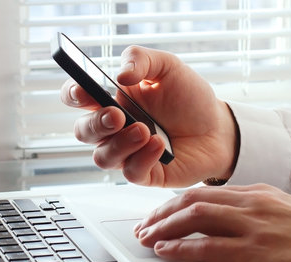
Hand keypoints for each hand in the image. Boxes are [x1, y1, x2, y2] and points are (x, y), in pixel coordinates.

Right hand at [61, 46, 238, 186]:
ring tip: (145, 130)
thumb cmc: (190, 98)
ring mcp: (127, 153)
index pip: (77, 98)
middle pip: (83, 132)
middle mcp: (114, 129)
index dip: (73, 94)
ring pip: (103, 157)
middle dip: (96, 124)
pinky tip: (160, 145)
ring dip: (120, 144)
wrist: (218, 128)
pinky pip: (130, 173)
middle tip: (118, 115)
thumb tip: (120, 74)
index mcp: (112, 100)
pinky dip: (142, 159)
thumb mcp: (168, 67)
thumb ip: (142, 59)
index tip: (83, 91)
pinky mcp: (144, 173)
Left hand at [134, 184, 290, 261]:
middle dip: (162, 213)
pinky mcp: (257, 251)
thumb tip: (219, 226)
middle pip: (192, 200)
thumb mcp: (279, 212)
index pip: (203, 192)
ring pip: (195, 217)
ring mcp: (254, 225)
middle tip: (144, 226)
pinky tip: (166, 251)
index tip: (158, 214)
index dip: (174, 204)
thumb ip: (248, 214)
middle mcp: (251, 203)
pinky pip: (208, 247)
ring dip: (164, 227)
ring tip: (146, 237)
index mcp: (255, 193)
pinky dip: (182, 249)